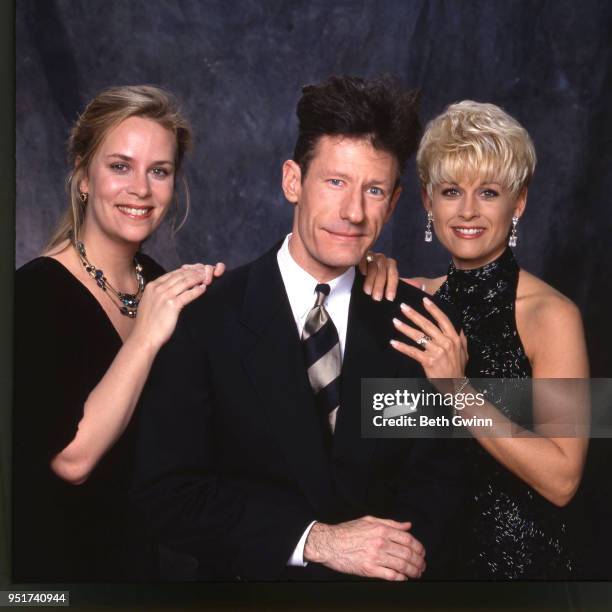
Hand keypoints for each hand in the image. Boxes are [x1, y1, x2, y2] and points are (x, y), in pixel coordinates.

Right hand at [131, 262, 224, 349]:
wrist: (144, 336)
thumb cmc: (148, 323)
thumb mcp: (150, 302)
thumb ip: (159, 294)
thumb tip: (171, 289)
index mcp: (152, 286)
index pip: (172, 274)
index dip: (185, 270)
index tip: (194, 269)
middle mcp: (158, 288)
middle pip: (179, 276)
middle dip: (193, 272)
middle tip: (203, 270)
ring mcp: (165, 296)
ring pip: (185, 282)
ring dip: (197, 278)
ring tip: (206, 276)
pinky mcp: (172, 305)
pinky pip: (188, 294)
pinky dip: (197, 290)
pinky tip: (203, 289)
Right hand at [304, 516, 425, 580]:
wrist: (330, 543)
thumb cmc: (347, 531)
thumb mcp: (369, 520)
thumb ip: (390, 523)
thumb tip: (407, 525)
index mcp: (381, 529)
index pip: (408, 539)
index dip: (418, 547)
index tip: (422, 552)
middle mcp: (380, 542)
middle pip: (407, 553)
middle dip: (419, 561)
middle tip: (422, 565)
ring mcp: (375, 556)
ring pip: (402, 566)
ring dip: (413, 571)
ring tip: (417, 573)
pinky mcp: (369, 569)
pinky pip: (390, 576)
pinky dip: (400, 578)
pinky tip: (404, 578)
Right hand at [359, 252, 398, 300]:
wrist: (358, 275)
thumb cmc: (375, 283)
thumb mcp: (387, 285)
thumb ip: (397, 287)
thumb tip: (413, 291)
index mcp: (390, 265)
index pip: (393, 274)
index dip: (392, 286)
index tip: (389, 298)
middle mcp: (381, 259)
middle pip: (383, 270)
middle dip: (380, 285)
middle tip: (377, 298)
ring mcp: (371, 256)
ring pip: (373, 266)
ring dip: (371, 280)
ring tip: (367, 292)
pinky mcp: (360, 255)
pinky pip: (363, 258)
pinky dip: (363, 265)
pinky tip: (362, 274)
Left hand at [390, 297, 467, 386]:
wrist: (456, 385)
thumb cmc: (458, 368)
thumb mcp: (464, 351)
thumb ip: (461, 338)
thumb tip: (459, 328)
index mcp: (454, 338)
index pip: (442, 320)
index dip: (433, 309)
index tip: (424, 300)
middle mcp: (445, 342)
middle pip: (427, 325)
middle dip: (413, 314)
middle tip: (403, 307)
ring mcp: (437, 351)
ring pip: (418, 336)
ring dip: (405, 328)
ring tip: (395, 321)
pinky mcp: (428, 361)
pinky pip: (412, 352)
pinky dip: (402, 347)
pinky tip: (393, 343)